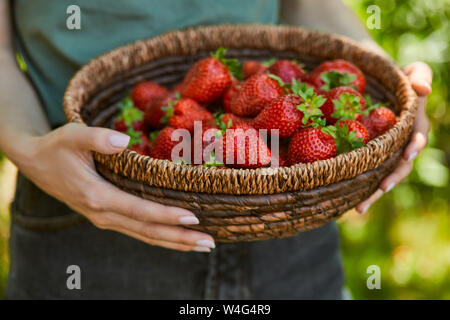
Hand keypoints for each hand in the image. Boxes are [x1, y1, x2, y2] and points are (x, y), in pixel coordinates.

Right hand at [13, 123, 214, 251]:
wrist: (36, 164)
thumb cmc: (57, 147)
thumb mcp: (72, 135)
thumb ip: (96, 137)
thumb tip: (125, 141)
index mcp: (97, 195)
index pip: (139, 210)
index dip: (165, 216)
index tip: (192, 218)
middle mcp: (104, 214)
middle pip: (148, 231)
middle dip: (180, 238)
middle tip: (210, 242)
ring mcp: (106, 219)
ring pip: (145, 236)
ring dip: (175, 242)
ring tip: (203, 246)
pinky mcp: (109, 217)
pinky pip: (139, 231)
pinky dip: (161, 237)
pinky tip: (179, 238)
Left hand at [356, 62, 432, 213]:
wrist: (376, 87)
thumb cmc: (395, 78)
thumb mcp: (411, 71)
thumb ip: (420, 75)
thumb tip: (424, 89)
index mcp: (414, 124)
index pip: (418, 136)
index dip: (415, 145)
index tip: (408, 155)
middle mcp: (402, 143)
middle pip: (401, 165)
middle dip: (393, 178)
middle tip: (382, 188)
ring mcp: (386, 153)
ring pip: (383, 176)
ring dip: (373, 193)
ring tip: (359, 208)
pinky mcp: (370, 157)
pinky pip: (366, 174)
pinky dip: (358, 188)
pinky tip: (347, 203)